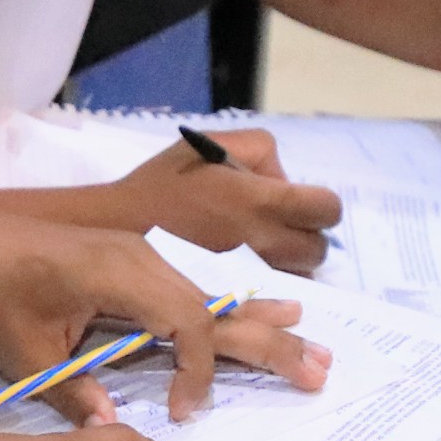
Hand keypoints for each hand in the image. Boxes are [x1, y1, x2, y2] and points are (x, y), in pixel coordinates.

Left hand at [0, 197, 325, 419]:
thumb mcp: (21, 351)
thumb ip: (71, 391)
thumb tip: (114, 427)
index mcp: (121, 275)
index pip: (188, 324)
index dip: (197, 371)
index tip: (184, 410)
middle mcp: (143, 259)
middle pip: (218, 304)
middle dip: (270, 341)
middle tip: (321, 371)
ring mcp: (142, 256)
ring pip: (211, 296)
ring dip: (260, 323)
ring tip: (313, 342)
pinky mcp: (134, 261)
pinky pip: (192, 288)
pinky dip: (229, 310)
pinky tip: (265, 314)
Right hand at [100, 132, 345, 271]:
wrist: (114, 231)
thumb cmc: (160, 184)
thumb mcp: (209, 144)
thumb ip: (260, 151)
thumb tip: (283, 183)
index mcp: (260, 201)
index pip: (326, 209)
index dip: (320, 204)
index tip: (301, 202)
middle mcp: (261, 242)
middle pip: (318, 250)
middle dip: (306, 236)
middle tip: (280, 226)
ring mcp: (250, 275)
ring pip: (298, 277)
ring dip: (288, 263)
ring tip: (260, 248)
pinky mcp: (234, 296)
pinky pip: (272, 293)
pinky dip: (268, 282)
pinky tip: (246, 268)